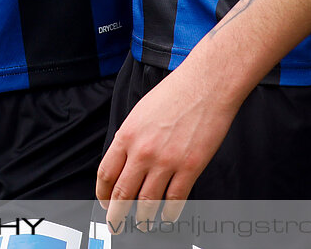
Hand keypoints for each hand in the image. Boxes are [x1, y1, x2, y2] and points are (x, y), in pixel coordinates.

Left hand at [98, 60, 243, 226]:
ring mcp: (166, 161)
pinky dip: (169, 213)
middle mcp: (143, 151)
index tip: (104, 203)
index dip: (103, 194)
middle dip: (116, 215)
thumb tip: (125, 162)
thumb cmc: (176, 92)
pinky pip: (175, 199)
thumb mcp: (140, 112)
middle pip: (123, 193)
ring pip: (148, 202)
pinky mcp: (190, 167)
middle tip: (116, 225)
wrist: (206, 84)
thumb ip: (130, 138)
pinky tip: (167, 217)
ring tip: (143, 224)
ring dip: (143, 218)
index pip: (106, 174)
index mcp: (127, 135)